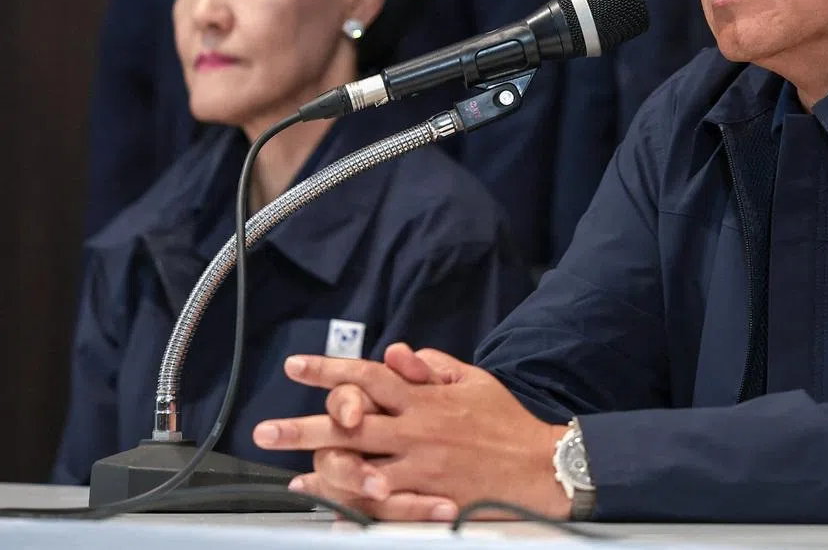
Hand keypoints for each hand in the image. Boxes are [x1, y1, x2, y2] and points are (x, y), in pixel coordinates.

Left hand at [253, 343, 569, 520]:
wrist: (536, 466)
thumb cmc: (503, 419)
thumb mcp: (472, 377)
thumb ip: (431, 364)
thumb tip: (395, 353)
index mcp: (424, 396)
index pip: (367, 376)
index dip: (329, 371)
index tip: (295, 366)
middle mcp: (414, 429)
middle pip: (349, 424)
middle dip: (303, 426)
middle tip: (264, 432)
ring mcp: (417, 467)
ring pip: (357, 465)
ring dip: (318, 468)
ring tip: (287, 470)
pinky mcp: (425, 499)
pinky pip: (378, 502)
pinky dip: (348, 502)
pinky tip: (326, 502)